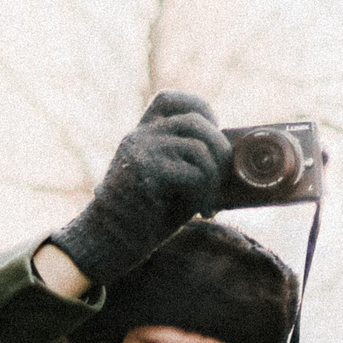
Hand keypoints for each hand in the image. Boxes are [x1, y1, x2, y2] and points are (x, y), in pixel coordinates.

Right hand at [47, 92, 229, 286]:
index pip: (170, 100)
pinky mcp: (146, 172)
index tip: (211, 135)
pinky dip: (206, 194)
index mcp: (142, 134)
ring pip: (200, 148)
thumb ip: (189, 160)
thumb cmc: (146, 216)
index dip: (199, 109)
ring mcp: (141, 151)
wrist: (109, 243)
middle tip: (219, 181)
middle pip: (196, 121)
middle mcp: (139, 136)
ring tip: (208, 201)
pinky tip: (200, 211)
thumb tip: (233, 157)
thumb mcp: (170, 179)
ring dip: (214, 178)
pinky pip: (194, 173)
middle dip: (220, 150)